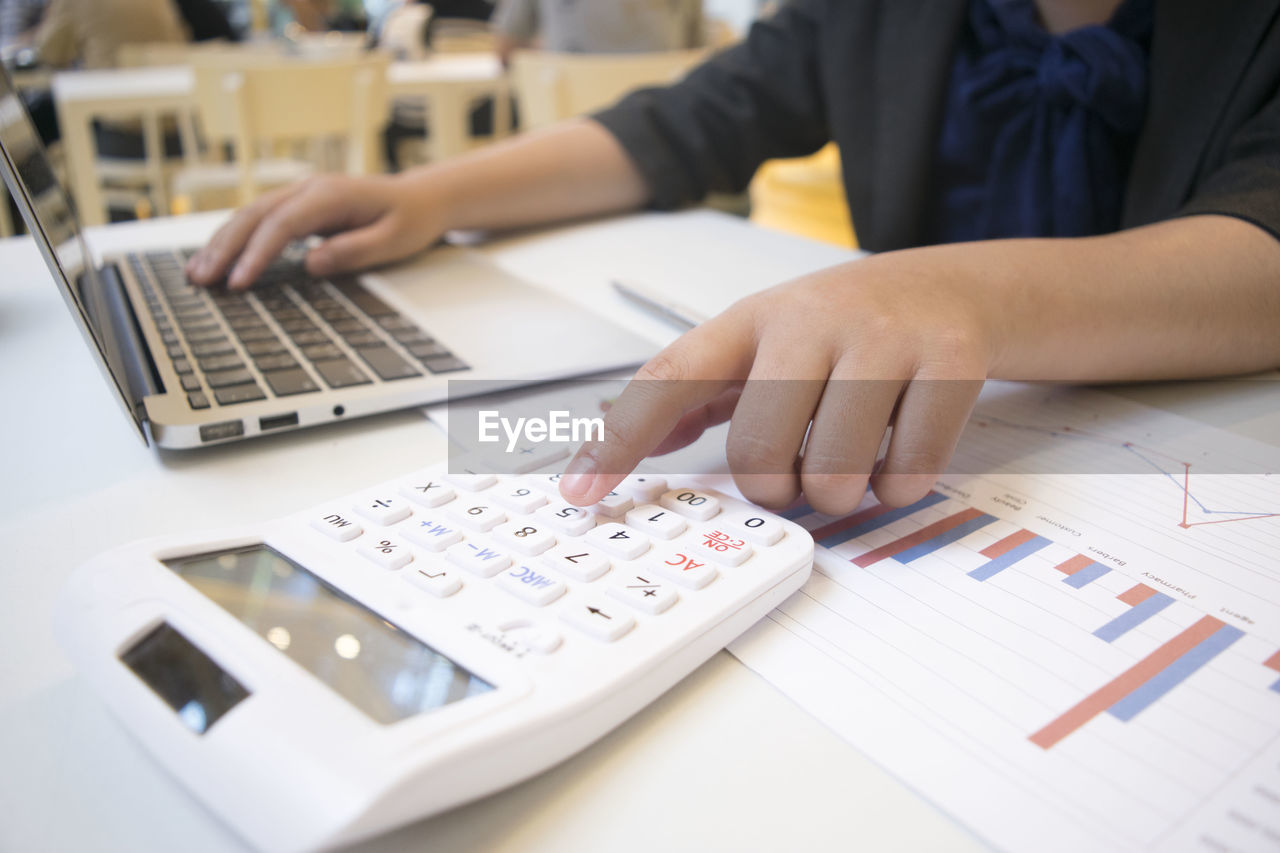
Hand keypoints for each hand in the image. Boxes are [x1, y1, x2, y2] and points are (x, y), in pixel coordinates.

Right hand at [185, 173, 446, 289]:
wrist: (420, 198)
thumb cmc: (409, 220)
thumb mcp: (392, 241)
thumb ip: (353, 250)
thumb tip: (310, 263)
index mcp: (331, 195)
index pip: (283, 224)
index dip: (257, 253)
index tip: (238, 281)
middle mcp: (309, 189)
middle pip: (255, 215)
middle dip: (224, 248)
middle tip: (201, 279)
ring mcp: (300, 195)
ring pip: (250, 215)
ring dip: (221, 243)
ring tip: (196, 273)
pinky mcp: (298, 206)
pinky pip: (259, 221)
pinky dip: (234, 239)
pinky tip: (217, 259)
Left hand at [558, 252, 996, 513]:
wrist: (956, 287)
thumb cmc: (843, 328)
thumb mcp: (766, 342)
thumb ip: (697, 390)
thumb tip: (612, 437)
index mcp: (752, 320)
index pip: (671, 377)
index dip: (622, 438)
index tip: (582, 491)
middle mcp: (811, 320)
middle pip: (757, 449)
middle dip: (774, 487)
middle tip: (795, 475)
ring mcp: (884, 339)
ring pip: (832, 473)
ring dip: (838, 494)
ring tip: (850, 463)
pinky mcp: (949, 363)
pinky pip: (905, 474)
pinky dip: (896, 487)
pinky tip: (897, 454)